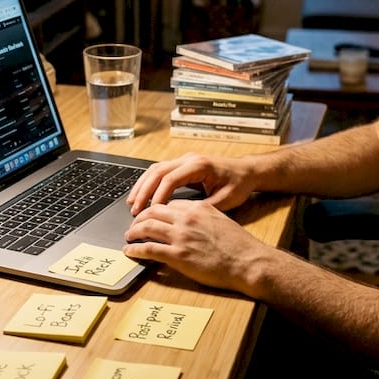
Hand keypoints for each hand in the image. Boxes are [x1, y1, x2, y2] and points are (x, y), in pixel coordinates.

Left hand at [124, 200, 269, 292]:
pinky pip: (149, 248)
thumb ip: (204, 218)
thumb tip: (192, 225)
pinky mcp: (178, 255)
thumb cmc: (240, 245)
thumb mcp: (221, 221)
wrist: (248, 261)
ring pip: (147, 226)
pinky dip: (135, 249)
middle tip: (134, 224)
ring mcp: (181, 236)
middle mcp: (187, 218)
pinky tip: (130, 251)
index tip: (151, 216)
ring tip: (129, 236)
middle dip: (140, 217)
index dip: (156, 210)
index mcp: (198, 208)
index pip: (169, 204)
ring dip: (133, 231)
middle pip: (153, 211)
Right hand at [127, 152, 255, 215]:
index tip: (151, 212)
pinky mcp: (182, 165)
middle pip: (158, 171)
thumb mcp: (226, 199)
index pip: (171, 179)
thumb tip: (183, 219)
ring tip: (132, 203)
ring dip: (142, 186)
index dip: (158, 195)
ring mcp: (184, 160)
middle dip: (144, 190)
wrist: (246, 171)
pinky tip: (141, 196)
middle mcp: (189, 159)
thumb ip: (204, 208)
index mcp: (199, 166)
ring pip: (155, 169)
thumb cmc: (238, 184)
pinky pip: (160, 171)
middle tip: (134, 209)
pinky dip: (148, 183)